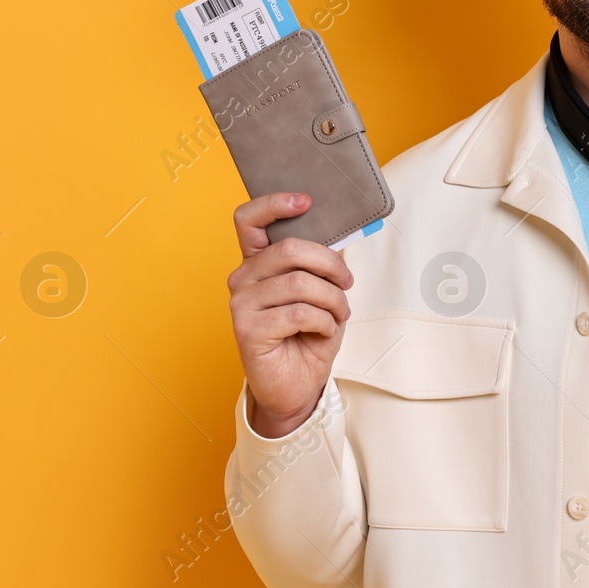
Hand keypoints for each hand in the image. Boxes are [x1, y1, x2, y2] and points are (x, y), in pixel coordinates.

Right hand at [227, 193, 352, 437]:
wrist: (296, 386)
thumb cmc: (308, 336)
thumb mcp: (320, 292)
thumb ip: (318, 264)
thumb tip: (339, 240)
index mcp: (257, 262)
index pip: (249, 219)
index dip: (274, 203)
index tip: (306, 201)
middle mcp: (243, 278)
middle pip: (290, 249)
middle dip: (330, 264)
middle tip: (347, 283)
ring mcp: (241, 303)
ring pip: (301, 283)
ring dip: (333, 300)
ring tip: (339, 315)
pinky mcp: (248, 329)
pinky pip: (300, 312)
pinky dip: (324, 322)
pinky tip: (324, 331)